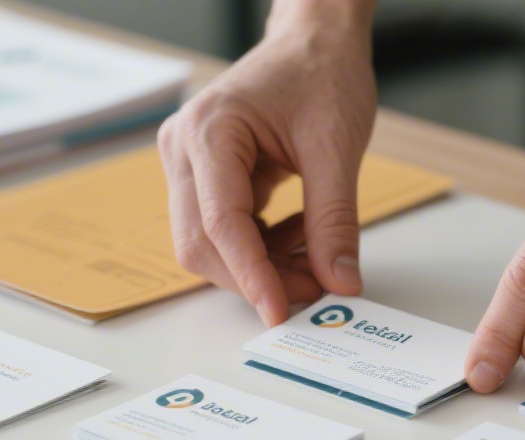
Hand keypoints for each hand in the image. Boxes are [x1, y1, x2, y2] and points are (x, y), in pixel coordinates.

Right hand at [158, 2, 376, 326]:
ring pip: (211, 243)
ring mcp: (190, 164)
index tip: (280, 312)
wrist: (315, 41)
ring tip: (317, 260)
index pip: (221, 223)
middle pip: (202, 243)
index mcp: (210, 132)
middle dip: (257, 276)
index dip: (251, 275)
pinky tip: (303, 236)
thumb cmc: (321, 73)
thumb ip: (335, 220)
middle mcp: (185, 149)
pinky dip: (264, 247)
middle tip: (315, 291)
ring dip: (262, 266)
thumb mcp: (337, 148)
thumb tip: (339, 281)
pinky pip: (226, 229)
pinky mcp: (207, 176)